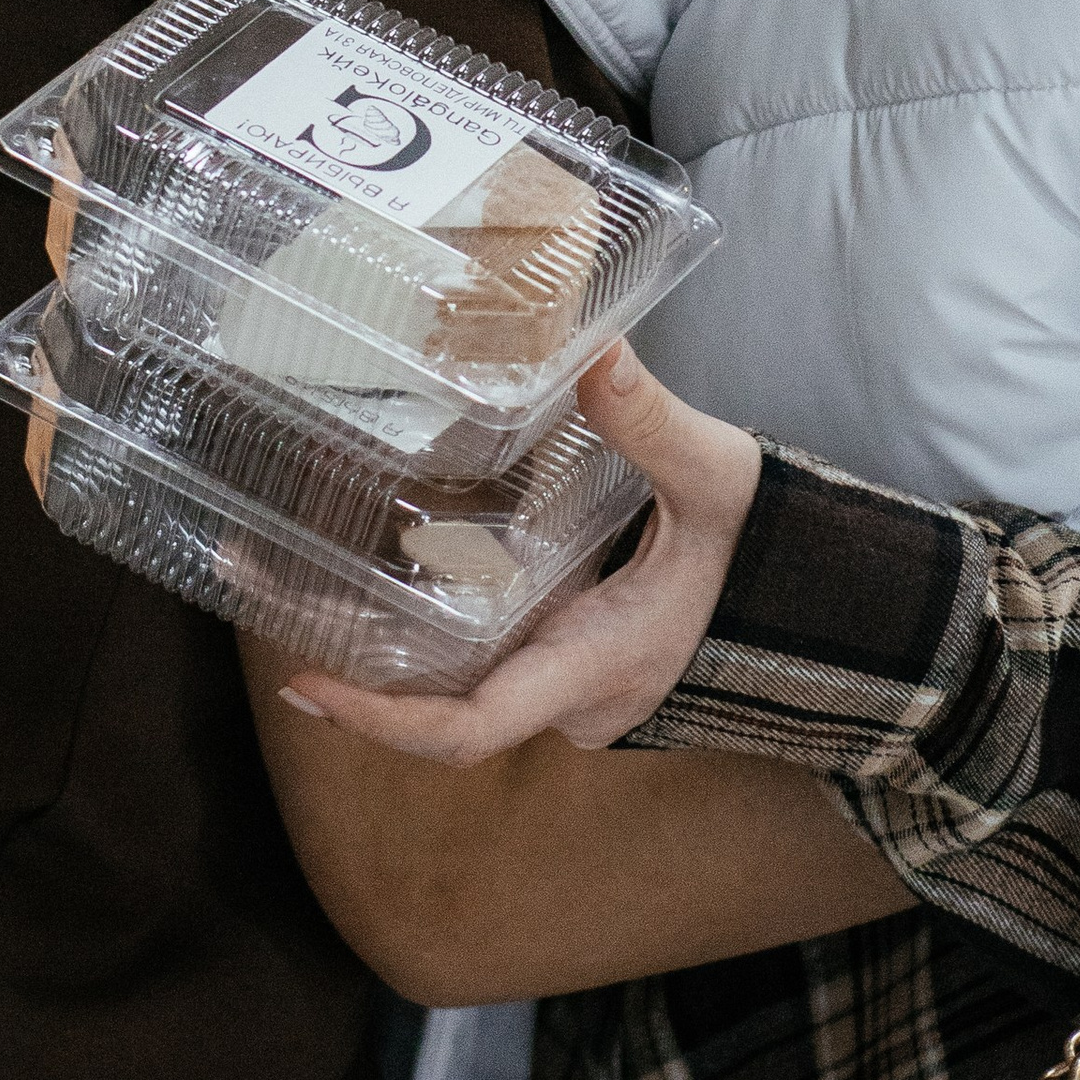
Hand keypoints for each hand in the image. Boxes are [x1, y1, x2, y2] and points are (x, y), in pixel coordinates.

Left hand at [281, 343, 762, 763]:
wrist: (815, 594)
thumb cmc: (768, 546)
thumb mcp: (714, 478)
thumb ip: (652, 422)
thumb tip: (597, 350)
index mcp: (595, 667)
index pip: (471, 729)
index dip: (382, 721)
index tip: (306, 686)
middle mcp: (571, 699)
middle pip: (440, 710)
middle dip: (354, 668)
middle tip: (264, 588)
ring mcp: (568, 687)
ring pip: (456, 686)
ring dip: (378, 645)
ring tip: (288, 569)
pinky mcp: (567, 659)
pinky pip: (481, 661)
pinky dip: (424, 626)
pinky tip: (373, 563)